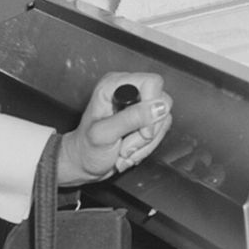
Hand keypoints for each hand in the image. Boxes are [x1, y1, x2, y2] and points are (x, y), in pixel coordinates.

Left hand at [57, 72, 172, 185]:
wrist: (84, 165)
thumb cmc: (85, 150)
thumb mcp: (103, 135)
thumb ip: (130, 119)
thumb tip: (159, 107)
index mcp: (114, 85)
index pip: (151, 83)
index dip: (151, 107)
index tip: (142, 130)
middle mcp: (129, 90)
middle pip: (162, 102)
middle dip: (148, 131)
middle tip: (126, 145)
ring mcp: (139, 104)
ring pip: (164, 118)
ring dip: (146, 142)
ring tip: (125, 150)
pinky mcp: (146, 117)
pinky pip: (162, 129)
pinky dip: (148, 146)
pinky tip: (131, 150)